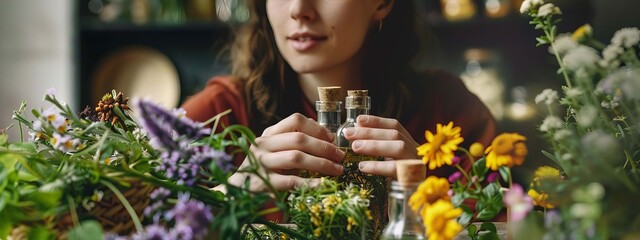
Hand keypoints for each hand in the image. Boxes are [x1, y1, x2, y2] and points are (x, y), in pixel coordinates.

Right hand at [228, 113, 344, 191]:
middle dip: (324, 148)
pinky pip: (291, 181)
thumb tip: (328, 137)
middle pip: (299, 139)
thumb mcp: (276, 150)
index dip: (317, 128)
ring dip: (321, 164)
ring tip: (337, 170)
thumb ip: (294, 142)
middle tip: (341, 157)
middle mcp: (263, 145)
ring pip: (296, 158)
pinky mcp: (264, 182)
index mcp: (269, 134)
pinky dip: (310, 183)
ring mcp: (262, 163)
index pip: (295, 120)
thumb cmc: (264, 168)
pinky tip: (323, 185)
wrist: (236, 190)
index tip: (332, 138)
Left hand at [343, 115, 418, 177]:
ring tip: (355, 147)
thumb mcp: (385, 160)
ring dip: (375, 145)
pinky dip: (378, 166)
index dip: (376, 121)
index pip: (395, 126)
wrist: (408, 206)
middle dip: (370, 132)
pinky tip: (362, 167)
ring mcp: (417, 165)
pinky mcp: (413, 180)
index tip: (358, 120)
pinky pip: (396, 170)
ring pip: (399, 148)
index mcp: (410, 143)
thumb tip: (356, 128)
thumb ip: (375, 144)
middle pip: (395, 135)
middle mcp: (416, 152)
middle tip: (349, 134)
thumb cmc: (394, 180)